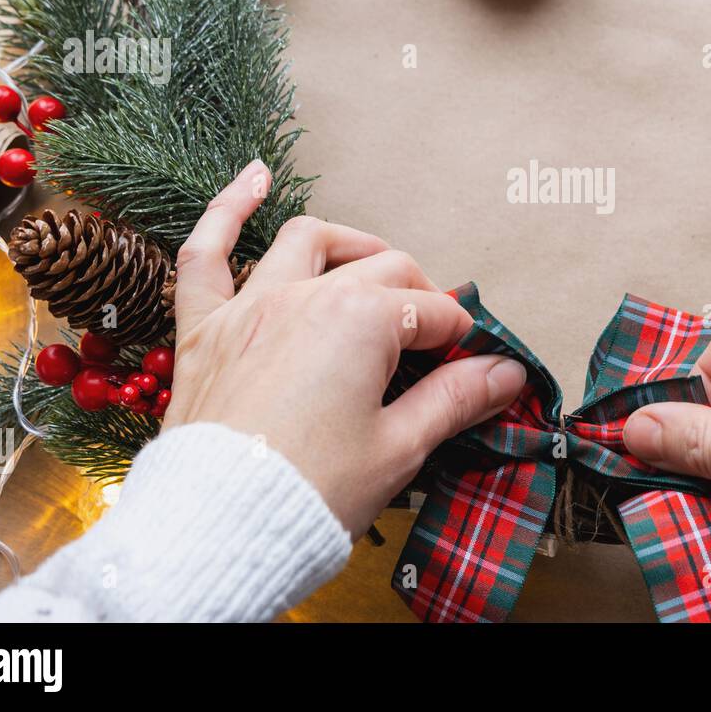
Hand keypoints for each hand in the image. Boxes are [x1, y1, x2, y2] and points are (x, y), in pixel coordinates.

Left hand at [163, 159, 528, 536]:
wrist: (217, 533)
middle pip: (383, 272)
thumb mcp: (399, 448)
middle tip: (434, 340)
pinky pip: (204, 253)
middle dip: (419, 297)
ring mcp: (249, 307)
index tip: (475, 369)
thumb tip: (507, 374)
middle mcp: (305, 296)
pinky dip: (227, 210)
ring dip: (348, 242)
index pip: (433, 314)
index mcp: (361, 320)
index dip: (462, 342)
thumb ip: (455, 399)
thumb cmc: (309, 494)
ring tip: (373, 259)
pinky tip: (252, 178)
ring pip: (306, 242)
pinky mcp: (203, 330)